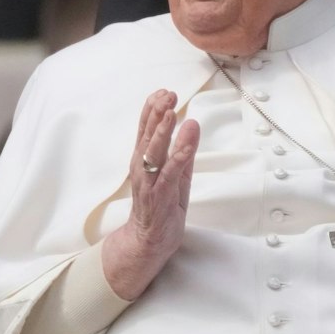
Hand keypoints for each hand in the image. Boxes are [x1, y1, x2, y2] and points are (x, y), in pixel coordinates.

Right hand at [99, 89, 199, 300]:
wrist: (148, 242)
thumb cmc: (161, 207)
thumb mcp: (175, 175)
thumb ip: (181, 151)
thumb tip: (192, 124)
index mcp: (144, 160)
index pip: (145, 129)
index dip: (152, 109)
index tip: (162, 91)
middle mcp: (142, 168)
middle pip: (147, 136)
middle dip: (157, 113)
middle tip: (167, 94)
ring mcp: (148, 183)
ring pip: (154, 152)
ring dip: (162, 131)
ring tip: (171, 112)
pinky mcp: (159, 198)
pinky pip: (168, 175)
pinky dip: (177, 158)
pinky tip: (185, 145)